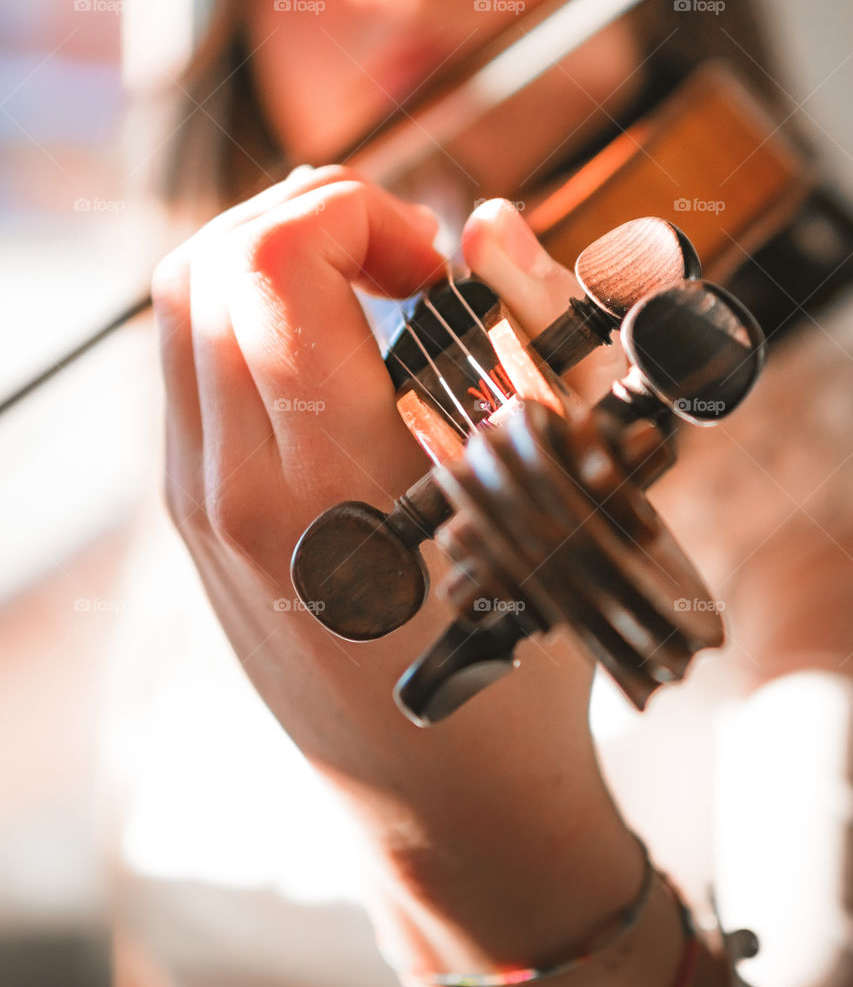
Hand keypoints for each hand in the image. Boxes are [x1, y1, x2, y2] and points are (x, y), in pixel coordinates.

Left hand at [152, 172, 639, 972]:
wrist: (441, 801)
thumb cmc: (518, 671)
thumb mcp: (558, 502)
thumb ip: (533, 339)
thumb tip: (488, 222)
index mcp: (330, 484)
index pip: (275, 264)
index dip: (358, 213)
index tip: (432, 266)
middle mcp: (235, 488)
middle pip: (211, 263)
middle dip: (313, 215)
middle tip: (402, 260)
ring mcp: (198, 504)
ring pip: (184, 305)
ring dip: (274, 257)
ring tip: (367, 286)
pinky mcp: (193, 514)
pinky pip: (190, 364)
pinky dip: (250, 313)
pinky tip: (329, 344)